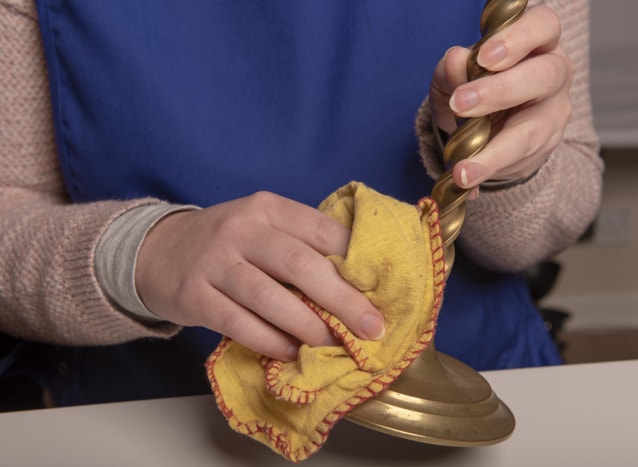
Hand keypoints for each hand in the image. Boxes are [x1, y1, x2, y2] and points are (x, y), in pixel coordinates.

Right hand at [134, 192, 384, 361]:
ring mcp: (214, 261)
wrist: (157, 250)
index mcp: (268, 207)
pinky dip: (270, 341)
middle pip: (301, 264)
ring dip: (309, 326)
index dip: (356, 261)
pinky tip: (292, 353)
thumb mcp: (263, 227)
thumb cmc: (228, 243)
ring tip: (334, 344)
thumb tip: (357, 284)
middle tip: (371, 327)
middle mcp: (242, 228)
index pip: (322, 229)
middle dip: (343, 299)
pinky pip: (238, 323)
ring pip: (270, 297)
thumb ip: (301, 245)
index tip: (382, 289)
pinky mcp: (194, 294)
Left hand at [430, 5, 572, 189]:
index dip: (516, 39)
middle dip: (501, 91)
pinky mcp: (544, 148)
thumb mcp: (455, 75)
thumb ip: (452, 68)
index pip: (542, 26)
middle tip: (462, 104)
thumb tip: (455, 60)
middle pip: (544, 75)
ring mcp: (554, 113)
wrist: (488, 127)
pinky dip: (489, 172)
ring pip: (533, 130)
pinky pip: (519, 162)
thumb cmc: (475, 86)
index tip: (483, 57)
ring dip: (494, 152)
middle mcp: (554, 73)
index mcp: (537, 41)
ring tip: (462, 169)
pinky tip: (466, 182)